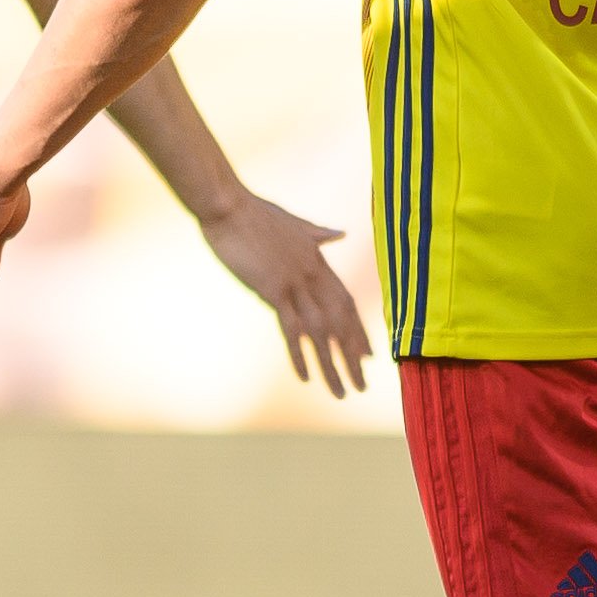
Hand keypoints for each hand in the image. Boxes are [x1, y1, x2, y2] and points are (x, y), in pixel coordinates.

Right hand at [200, 192, 373, 397]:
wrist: (227, 204)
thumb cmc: (254, 212)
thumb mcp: (293, 223)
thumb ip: (317, 234)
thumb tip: (341, 233)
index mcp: (318, 260)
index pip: (345, 301)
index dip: (358, 329)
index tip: (369, 354)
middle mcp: (313, 274)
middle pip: (341, 321)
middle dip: (353, 355)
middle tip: (363, 383)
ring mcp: (295, 282)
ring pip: (322, 331)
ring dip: (333, 365)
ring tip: (342, 392)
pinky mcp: (273, 290)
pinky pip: (291, 328)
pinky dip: (301, 354)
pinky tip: (306, 377)